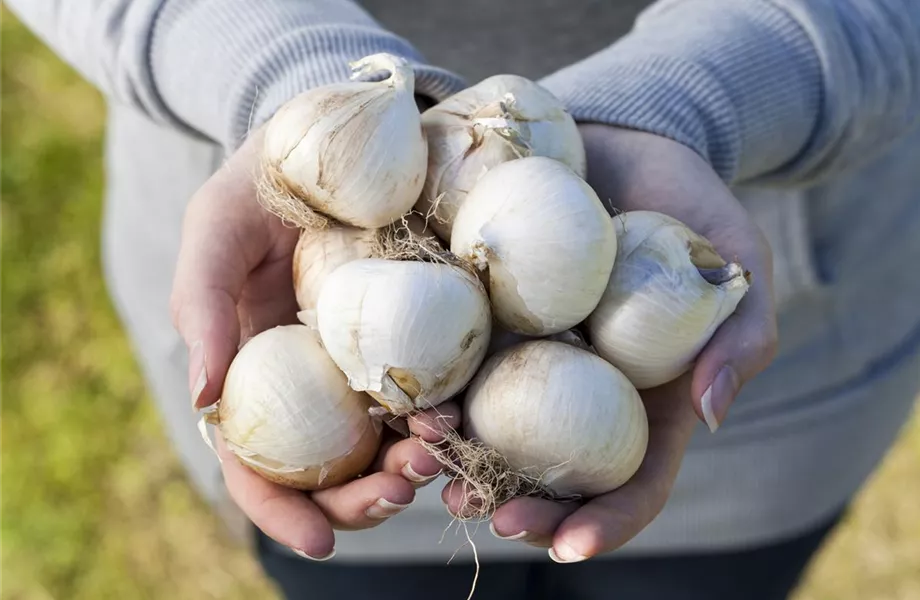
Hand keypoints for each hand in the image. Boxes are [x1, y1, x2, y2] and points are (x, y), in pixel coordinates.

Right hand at [170, 128, 451, 558]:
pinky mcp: (414, 340)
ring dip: (411, 470)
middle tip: (401, 492)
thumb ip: (200, 304)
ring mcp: (362, 366)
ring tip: (438, 460)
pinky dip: (445, 420)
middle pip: (329, 472)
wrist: (335, 140)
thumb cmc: (262, 184)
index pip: (255, 465)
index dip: (280, 511)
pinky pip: (429, 392)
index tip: (318, 544)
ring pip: (385, 445)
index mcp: (254, 373)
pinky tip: (463, 418)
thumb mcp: (216, 228)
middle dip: (362, 501)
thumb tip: (202, 395)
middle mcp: (309, 384)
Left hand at [445, 125, 777, 560]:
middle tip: (482, 514)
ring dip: (453, 455)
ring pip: (485, 424)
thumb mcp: (736, 262)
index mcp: (639, 397)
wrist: (618, 138)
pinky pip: (447, 356)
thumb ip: (742, 334)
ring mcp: (521, 354)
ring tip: (424, 460)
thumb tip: (712, 414)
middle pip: (547, 471)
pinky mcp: (477, 312)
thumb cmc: (688, 204)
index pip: (630, 481)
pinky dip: (424, 381)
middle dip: (513, 504)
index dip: (602, 522)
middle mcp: (574, 389)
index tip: (565, 548)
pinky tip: (398, 394)